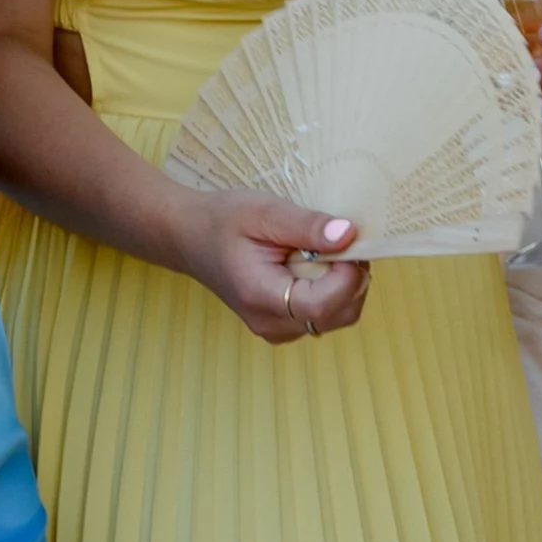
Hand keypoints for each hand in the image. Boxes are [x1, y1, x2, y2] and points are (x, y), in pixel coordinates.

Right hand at [171, 190, 370, 343]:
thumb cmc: (222, 221)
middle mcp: (271, 324)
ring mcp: (278, 330)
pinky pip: (326, 316)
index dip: (347, 275)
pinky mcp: (284, 326)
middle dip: (352, 277)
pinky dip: (334, 291)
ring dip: (345, 283)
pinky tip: (315, 265)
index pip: (323, 304)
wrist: (189, 237)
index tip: (347, 242)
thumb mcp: (263, 211)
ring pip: (338, 316)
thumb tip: (349, 234)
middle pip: (339, 314)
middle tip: (338, 240)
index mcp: (261, 296)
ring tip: (324, 250)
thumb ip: (306, 225)